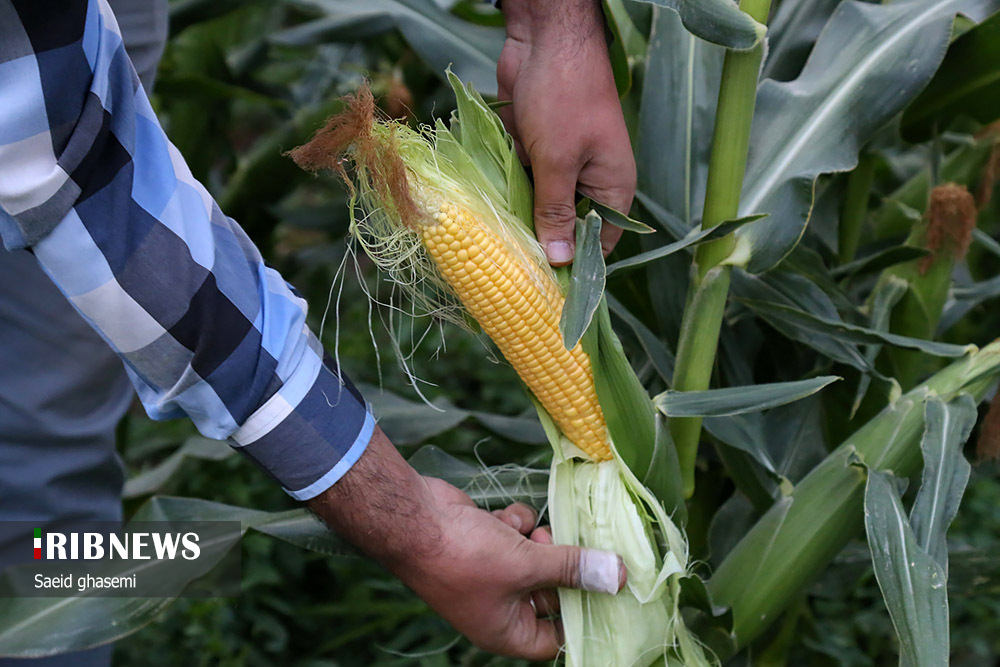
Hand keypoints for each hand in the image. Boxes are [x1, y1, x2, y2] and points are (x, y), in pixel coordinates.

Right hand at [308, 426, 624, 659]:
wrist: (411, 519)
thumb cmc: (464, 556)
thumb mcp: (526, 565)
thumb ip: (573, 569)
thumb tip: (619, 578)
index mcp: (505, 630)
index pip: (554, 639)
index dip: (578, 616)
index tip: (603, 588)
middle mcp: (499, 606)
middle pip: (549, 592)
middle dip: (562, 567)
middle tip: (577, 546)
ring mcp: (490, 573)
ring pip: (535, 558)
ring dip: (539, 541)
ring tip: (537, 532)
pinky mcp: (484, 542)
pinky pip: (514, 536)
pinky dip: (514, 524)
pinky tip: (505, 517)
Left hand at [497, 0, 636, 264]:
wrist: (544, 38)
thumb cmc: (564, 96)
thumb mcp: (559, 160)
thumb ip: (555, 211)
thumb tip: (560, 261)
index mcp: (612, 189)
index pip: (599, 245)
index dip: (575, 269)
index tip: (545, 296)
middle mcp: (590, 184)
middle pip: (567, 231)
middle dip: (541, 250)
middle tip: (509, 283)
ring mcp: (560, 169)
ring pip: (539, 211)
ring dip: (519, 226)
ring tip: (492, 262)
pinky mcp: (534, 155)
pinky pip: (520, 188)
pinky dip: (506, 200)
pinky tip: (484, 225)